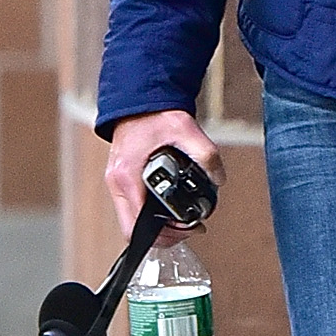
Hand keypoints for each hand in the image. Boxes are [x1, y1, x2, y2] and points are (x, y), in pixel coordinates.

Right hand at [104, 110, 219, 242]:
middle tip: (189, 231)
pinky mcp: (123, 179)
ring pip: (131, 220)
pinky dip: (149, 214)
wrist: (138, 100)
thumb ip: (205, 153)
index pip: (135, 225)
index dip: (162, 236)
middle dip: (161, 236)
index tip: (186, 231)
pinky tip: (169, 209)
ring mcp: (117, 182)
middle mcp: (117, 183)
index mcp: (127, 176)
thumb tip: (218, 178)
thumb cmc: (154, 114)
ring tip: (182, 224)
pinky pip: (133, 207)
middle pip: (131, 229)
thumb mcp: (185, 130)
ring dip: (155, 227)